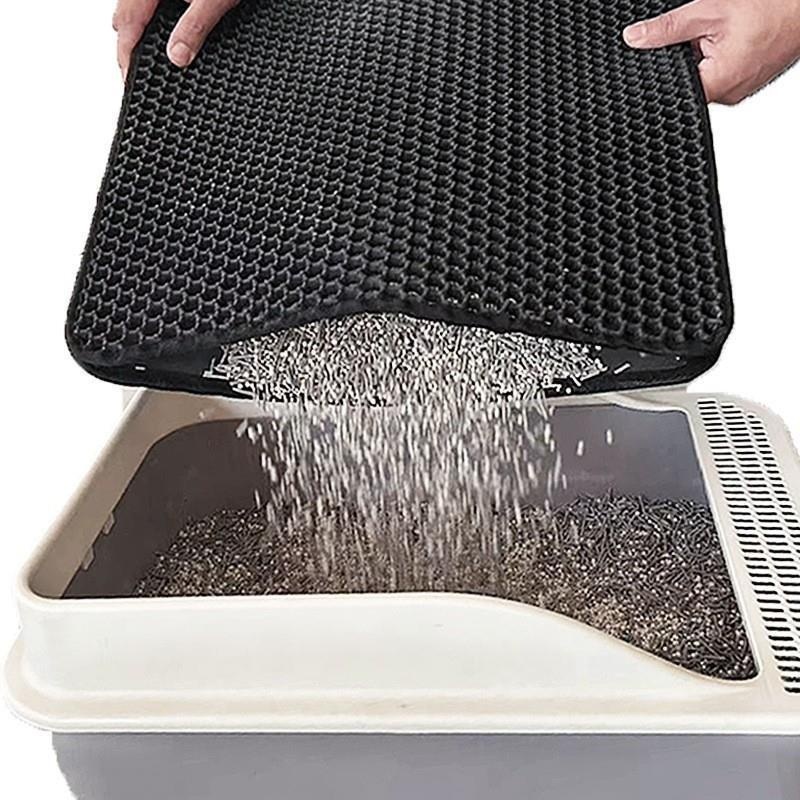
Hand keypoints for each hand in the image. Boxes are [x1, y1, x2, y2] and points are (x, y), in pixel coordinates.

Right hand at [113, 0, 239, 78]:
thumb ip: (195, 26)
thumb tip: (177, 57)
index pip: (129, 23)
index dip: (126, 54)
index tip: (129, 79)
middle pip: (126, 13)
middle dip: (129, 44)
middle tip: (134, 73)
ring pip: (136, 4)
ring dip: (138, 29)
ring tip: (144, 55)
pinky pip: (151, 0)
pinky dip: (152, 16)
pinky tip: (164, 30)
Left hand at [623, 0, 799, 103]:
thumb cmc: (774, 5)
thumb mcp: (709, 11)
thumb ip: (667, 29)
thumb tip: (635, 38)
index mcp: (718, 84)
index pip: (671, 91)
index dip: (659, 73)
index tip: (654, 56)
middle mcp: (730, 94)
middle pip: (687, 81)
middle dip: (684, 56)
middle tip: (701, 31)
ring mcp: (741, 88)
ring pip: (705, 73)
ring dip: (704, 50)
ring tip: (724, 30)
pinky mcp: (749, 78)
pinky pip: (723, 69)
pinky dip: (720, 51)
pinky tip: (733, 34)